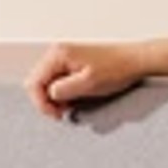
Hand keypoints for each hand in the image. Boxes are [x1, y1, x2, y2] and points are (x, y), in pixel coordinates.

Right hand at [25, 39, 167, 117]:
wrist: (134, 61)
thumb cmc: (117, 69)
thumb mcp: (88, 84)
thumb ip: (64, 90)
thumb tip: (49, 95)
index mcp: (58, 55)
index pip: (33, 82)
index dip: (41, 103)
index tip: (55, 114)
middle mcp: (58, 53)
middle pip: (36, 82)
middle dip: (46, 100)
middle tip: (62, 111)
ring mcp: (64, 57)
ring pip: (45, 82)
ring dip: (54, 97)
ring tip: (70, 104)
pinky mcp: (71, 63)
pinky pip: (56, 80)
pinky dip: (62, 92)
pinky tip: (74, 97)